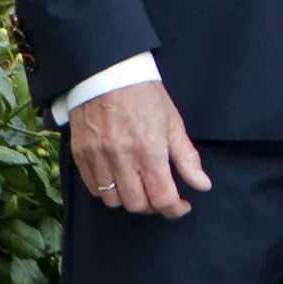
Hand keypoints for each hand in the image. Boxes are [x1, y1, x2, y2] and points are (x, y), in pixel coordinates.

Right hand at [70, 81, 210, 218]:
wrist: (108, 75)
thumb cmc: (146, 96)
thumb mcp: (173, 123)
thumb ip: (187, 158)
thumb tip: (202, 185)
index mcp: (149, 150)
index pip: (162, 197)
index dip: (174, 209)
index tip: (181, 206)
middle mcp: (121, 159)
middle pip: (137, 204)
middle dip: (153, 206)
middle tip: (162, 195)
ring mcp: (98, 159)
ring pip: (114, 201)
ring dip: (130, 200)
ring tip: (141, 187)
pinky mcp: (80, 157)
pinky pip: (94, 189)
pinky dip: (109, 192)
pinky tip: (120, 180)